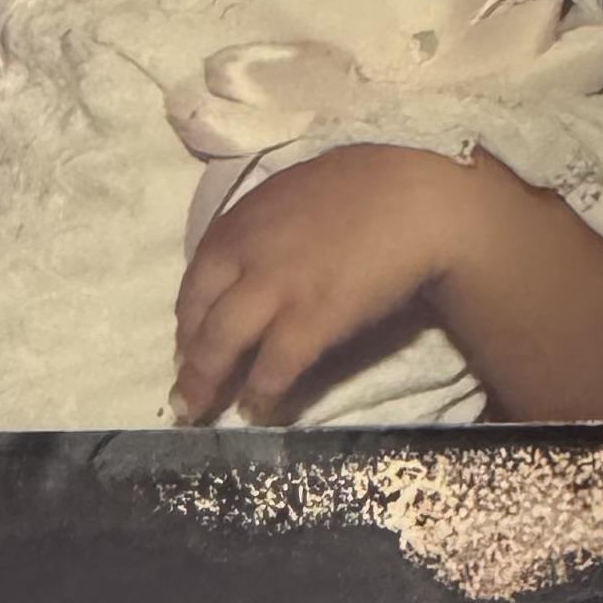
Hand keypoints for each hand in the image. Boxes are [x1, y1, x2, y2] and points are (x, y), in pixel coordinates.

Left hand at [173, 143, 473, 425]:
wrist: (417, 198)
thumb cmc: (363, 189)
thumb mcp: (291, 195)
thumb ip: (261, 230)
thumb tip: (247, 261)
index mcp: (238, 224)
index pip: (195, 283)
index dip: (188, 323)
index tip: (188, 346)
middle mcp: (246, 256)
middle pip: (197, 319)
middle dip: (188, 362)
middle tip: (185, 394)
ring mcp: (275, 290)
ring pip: (220, 346)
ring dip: (207, 384)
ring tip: (203, 412)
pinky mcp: (310, 320)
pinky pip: (272, 367)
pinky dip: (261, 393)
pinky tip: (259, 410)